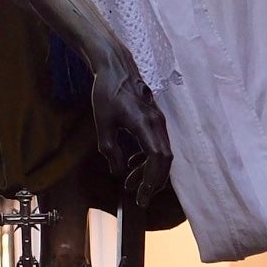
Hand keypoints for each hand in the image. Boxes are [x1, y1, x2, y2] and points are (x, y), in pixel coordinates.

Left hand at [93, 61, 170, 192]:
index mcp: (144, 123)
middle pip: (164, 159)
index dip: (152, 179)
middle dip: (153, 182)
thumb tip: (118, 172)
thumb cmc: (106, 92)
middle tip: (139, 199)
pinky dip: (148, 159)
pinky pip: (157, 144)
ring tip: (130, 184)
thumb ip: (110, 150)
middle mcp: (157, 123)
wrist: (116, 68)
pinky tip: (132, 165)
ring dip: (148, 172)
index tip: (141, 196)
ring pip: (161, 153)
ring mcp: (159, 121)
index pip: (157, 157)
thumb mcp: (102, 124)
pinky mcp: (155, 120)